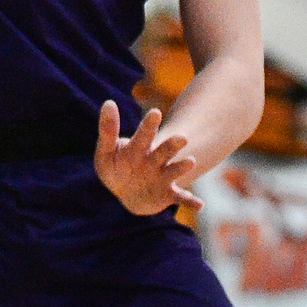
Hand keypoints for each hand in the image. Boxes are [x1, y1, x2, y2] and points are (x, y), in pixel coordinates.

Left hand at [94, 101, 202, 215]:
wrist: (129, 192)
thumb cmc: (116, 167)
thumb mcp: (107, 151)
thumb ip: (107, 129)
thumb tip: (108, 102)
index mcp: (139, 147)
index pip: (144, 134)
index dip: (149, 124)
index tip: (155, 112)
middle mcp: (154, 160)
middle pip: (164, 151)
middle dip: (171, 145)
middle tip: (182, 138)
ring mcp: (162, 177)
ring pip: (174, 171)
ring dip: (182, 167)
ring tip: (191, 161)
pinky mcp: (167, 195)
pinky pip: (180, 198)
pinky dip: (190, 201)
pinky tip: (199, 204)